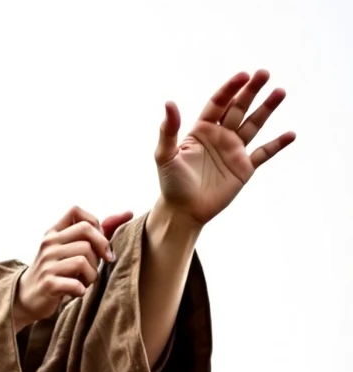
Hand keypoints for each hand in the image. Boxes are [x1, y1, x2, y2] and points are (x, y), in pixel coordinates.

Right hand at [15, 206, 132, 324]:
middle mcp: (48, 244)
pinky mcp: (48, 284)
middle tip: (99, 264)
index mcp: (53, 233)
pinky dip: (81, 290)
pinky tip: (77, 292)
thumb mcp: (69, 248)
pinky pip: (76, 283)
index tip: (97, 242)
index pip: (76, 212)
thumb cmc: (56, 271)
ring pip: (83, 259)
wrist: (27, 297)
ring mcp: (47, 264)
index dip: (93, 224)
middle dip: (99, 250)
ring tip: (85, 281)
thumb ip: (96, 232)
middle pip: (86, 234)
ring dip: (92, 275)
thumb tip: (128, 213)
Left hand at [156, 69, 295, 226]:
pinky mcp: (244, 168)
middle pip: (239, 108)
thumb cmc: (170, 184)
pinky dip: (277, 144)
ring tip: (280, 91)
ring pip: (254, 124)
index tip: (243, 76)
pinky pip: (264, 153)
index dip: (230, 88)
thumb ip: (168, 130)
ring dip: (267, 108)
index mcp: (202, 130)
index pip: (219, 103)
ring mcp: (234, 151)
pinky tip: (291, 134)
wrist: (182, 212)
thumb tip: (169, 102)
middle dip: (251, 90)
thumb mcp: (165, 155)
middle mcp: (220, 136)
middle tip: (264, 73)